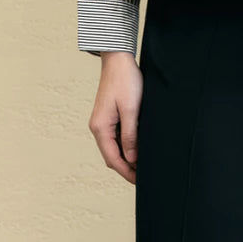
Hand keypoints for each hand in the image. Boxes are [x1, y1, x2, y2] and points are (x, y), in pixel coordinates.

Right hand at [88, 52, 143, 183]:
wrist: (119, 59)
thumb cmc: (125, 81)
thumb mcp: (131, 110)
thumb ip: (130, 135)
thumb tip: (131, 158)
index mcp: (100, 128)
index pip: (113, 159)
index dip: (127, 172)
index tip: (140, 182)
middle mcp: (98, 127)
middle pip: (112, 156)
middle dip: (127, 168)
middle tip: (144, 177)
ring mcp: (102, 122)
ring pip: (114, 148)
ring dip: (126, 158)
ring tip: (143, 165)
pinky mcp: (109, 116)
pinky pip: (116, 137)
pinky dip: (126, 146)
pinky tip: (137, 148)